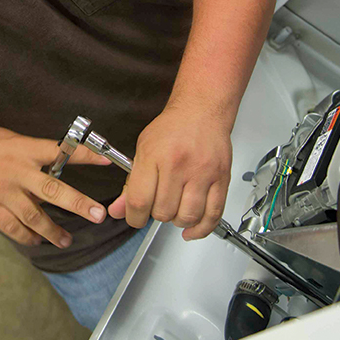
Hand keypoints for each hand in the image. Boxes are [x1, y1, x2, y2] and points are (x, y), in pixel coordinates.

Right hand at [0, 126, 110, 247]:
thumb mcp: (8, 140)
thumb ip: (30, 156)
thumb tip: (52, 173)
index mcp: (23, 149)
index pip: (60, 151)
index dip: (85, 155)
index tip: (107, 159)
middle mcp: (16, 170)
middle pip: (53, 189)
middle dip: (78, 203)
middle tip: (98, 215)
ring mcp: (2, 191)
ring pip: (34, 215)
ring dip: (53, 231)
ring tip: (66, 240)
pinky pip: (12, 226)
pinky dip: (26, 236)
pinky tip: (36, 241)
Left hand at [108, 104, 232, 240]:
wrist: (202, 110)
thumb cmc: (173, 128)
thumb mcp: (143, 149)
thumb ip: (131, 184)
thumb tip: (118, 210)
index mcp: (154, 156)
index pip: (139, 201)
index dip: (134, 218)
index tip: (135, 218)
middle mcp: (179, 165)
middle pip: (163, 212)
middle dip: (157, 215)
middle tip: (158, 205)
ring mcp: (202, 173)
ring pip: (187, 217)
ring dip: (177, 221)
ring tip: (175, 210)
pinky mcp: (221, 179)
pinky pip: (213, 214)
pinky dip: (201, 229)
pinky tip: (192, 229)